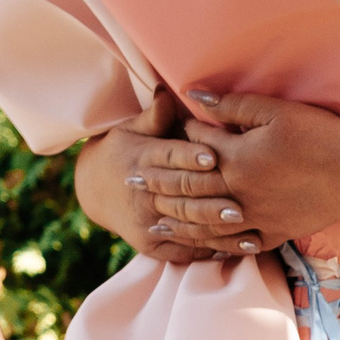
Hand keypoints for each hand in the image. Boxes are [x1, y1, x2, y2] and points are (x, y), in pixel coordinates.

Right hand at [74, 90, 235, 263]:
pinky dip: (209, 250)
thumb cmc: (122, 152)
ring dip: (216, 228)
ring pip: (184, 225)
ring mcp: (145, 222)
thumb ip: (156, 116)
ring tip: (246, 227)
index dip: (189, 157)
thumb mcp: (131, 129)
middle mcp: (142, 192)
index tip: (213, 157)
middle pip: (179, 194)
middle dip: (210, 198)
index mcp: (140, 158)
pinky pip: (183, 250)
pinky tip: (236, 246)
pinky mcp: (150, 246)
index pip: (167, 157)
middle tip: (240, 202)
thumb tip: (167, 90)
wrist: (93, 190)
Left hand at [148, 90, 339, 250]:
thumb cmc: (319, 135)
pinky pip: (241, 244)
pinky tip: (204, 245)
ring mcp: (257, 216)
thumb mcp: (275, 111)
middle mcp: (240, 191)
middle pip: (191, 189)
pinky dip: (218, 245)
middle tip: (132, 182)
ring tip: (156, 220)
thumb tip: (193, 95)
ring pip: (207, 223)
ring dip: (178, 221)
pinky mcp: (277, 232)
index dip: (176, 140)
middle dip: (159, 184)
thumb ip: (232, 104)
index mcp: (237, 158)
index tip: (158, 139)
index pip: (195, 148)